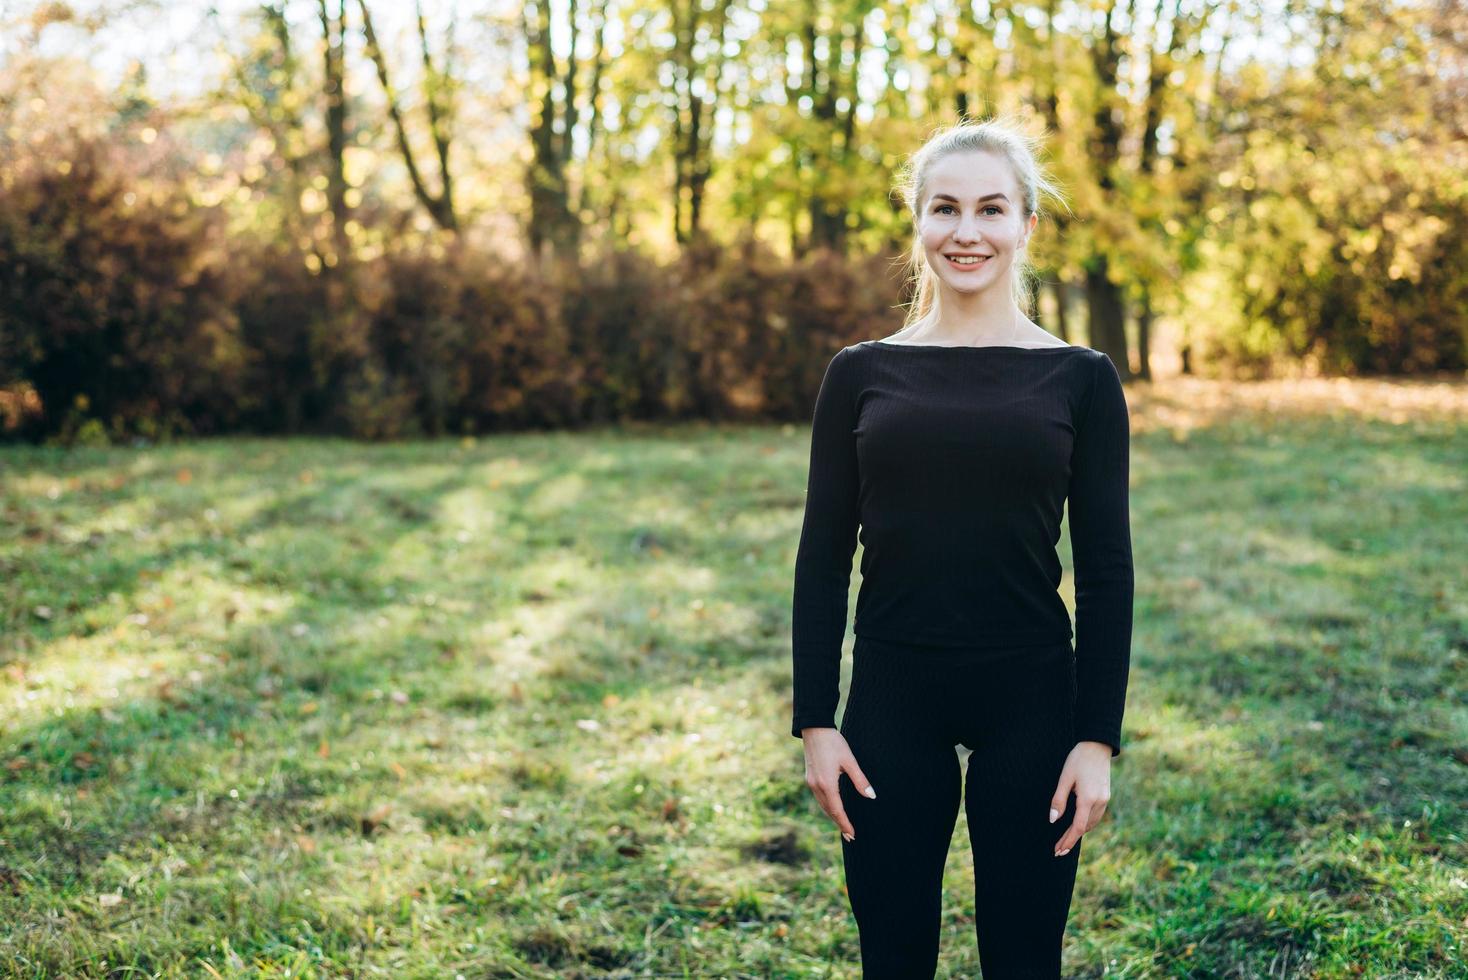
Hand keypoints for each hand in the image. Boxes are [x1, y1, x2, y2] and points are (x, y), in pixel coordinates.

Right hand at [801, 727, 875, 841]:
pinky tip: (833, 807)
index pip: (837, 810)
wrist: (814, 729)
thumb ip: (860, 780)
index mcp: (827, 784)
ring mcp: (811, 782)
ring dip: (833, 816)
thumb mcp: (850, 761)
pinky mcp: (809, 778)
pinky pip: (819, 798)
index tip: (852, 835)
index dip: (845, 824)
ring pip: (823, 805)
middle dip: (839, 823)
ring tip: (842, 825)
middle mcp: (816, 786)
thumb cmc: (833, 743)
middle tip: (850, 836)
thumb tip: (871, 796)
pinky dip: (827, 806)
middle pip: (829, 811)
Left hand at [1049, 740, 1112, 856]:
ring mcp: (1105, 799)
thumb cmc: (1078, 760)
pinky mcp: (1106, 795)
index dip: (1068, 841)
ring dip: (1079, 833)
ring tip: (1065, 841)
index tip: (1058, 850)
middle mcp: (1100, 802)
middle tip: (1058, 850)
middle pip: (1084, 827)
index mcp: (1088, 799)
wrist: (1097, 746)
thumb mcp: (1064, 778)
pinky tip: (1079, 825)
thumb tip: (1053, 820)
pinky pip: (1096, 816)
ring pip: (1092, 823)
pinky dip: (1087, 824)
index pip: (1078, 827)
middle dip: (1071, 840)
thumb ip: (1059, 800)